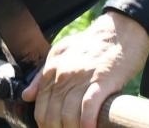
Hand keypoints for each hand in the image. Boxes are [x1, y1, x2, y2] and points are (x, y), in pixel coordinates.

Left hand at [26, 10, 148, 127]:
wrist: (121, 30)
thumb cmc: (93, 43)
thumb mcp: (62, 52)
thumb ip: (42, 74)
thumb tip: (27, 95)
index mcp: (53, 68)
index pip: (40, 105)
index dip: (44, 124)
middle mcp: (64, 74)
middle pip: (52, 114)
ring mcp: (82, 77)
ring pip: (68, 114)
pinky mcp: (102, 80)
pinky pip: (89, 106)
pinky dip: (87, 122)